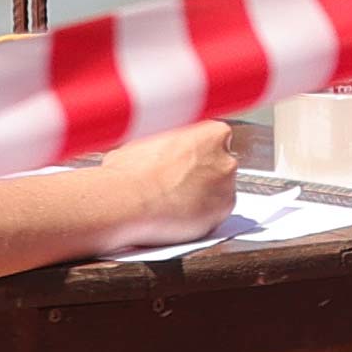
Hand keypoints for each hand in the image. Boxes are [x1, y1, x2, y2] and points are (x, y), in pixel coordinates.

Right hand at [97, 124, 239, 248]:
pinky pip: (215, 214)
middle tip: (176, 187)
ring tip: (171, 204)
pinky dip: (200, 218)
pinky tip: (177, 218)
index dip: (197, 156)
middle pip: (220, 167)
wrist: (125, 202)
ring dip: (202, 198)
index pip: (216, 142)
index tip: (184, 165)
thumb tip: (163, 150)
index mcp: (212, 133)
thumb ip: (171, 145)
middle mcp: (226, 157)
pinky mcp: (223, 211)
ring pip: (219, 192)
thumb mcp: (149, 144)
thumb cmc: (130, 174)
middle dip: (202, 177)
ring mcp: (227, 185)